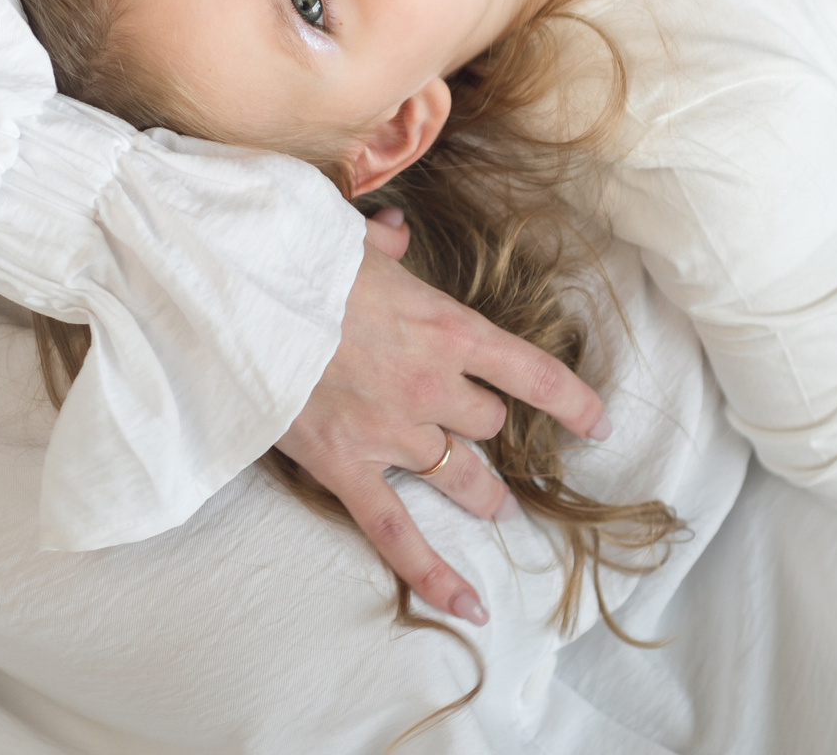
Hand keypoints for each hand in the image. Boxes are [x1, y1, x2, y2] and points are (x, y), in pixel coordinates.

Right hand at [276, 210, 610, 626]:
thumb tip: (393, 231)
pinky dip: (434, 573)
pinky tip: (469, 606)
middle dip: (484, 426)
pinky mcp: (347, 468)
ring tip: (491, 504)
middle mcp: (431, 385)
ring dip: (480, 490)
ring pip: (462, 475)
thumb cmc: (295, 262)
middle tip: (477, 432)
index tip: (598, 423)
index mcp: (444, 327)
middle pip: (488, 423)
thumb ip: (384, 245)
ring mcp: (392, 433)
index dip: (571, 402)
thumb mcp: (351, 241)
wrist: (237, 300)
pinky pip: (399, 534)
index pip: (531, 372)